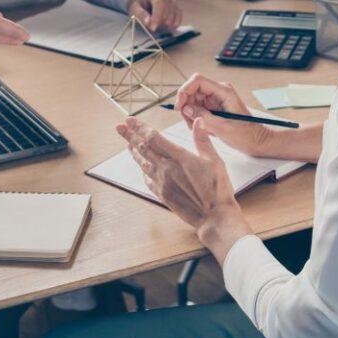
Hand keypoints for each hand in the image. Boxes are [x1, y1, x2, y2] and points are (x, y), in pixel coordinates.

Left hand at [118, 115, 249, 254]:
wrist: (213, 217)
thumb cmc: (217, 189)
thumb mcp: (214, 160)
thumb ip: (202, 140)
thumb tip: (198, 121)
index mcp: (179, 157)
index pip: (154, 138)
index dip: (140, 128)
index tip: (130, 120)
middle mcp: (167, 169)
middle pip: (143, 149)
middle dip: (130, 136)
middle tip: (120, 127)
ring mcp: (163, 183)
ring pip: (143, 164)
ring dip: (134, 152)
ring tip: (127, 144)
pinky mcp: (163, 195)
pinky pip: (148, 180)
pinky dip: (143, 171)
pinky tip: (141, 168)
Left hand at [127, 0, 181, 33]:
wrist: (144, 2)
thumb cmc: (139, 5)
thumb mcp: (134, 9)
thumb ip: (140, 14)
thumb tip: (149, 22)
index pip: (158, 2)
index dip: (157, 16)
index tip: (153, 28)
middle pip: (167, 8)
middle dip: (161, 21)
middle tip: (154, 29)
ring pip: (174, 12)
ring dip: (168, 23)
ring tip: (159, 27)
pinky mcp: (177, 6)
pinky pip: (179, 15)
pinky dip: (175, 23)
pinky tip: (169, 28)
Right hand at [173, 72, 278, 157]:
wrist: (257, 141)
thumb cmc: (245, 134)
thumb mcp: (221, 127)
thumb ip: (201, 117)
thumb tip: (184, 109)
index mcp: (224, 91)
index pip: (197, 81)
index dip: (185, 90)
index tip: (179, 106)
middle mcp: (219, 92)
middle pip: (192, 90)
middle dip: (186, 105)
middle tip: (188, 121)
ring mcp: (216, 100)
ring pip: (193, 101)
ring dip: (190, 114)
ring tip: (198, 128)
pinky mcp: (214, 108)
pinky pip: (198, 109)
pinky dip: (195, 119)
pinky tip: (202, 128)